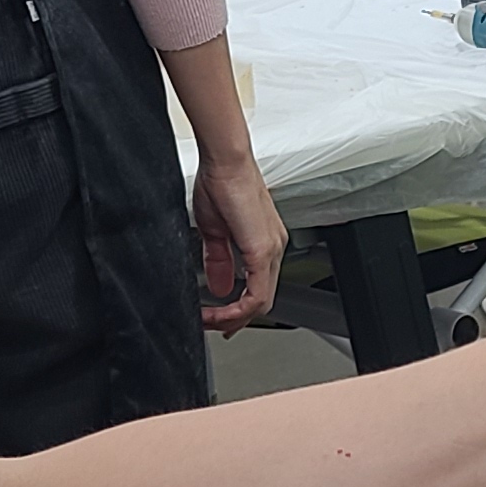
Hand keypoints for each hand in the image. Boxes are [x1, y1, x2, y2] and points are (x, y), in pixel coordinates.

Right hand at [193, 151, 285, 331]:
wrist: (225, 161)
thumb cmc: (221, 183)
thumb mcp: (215, 230)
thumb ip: (218, 260)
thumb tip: (219, 285)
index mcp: (264, 242)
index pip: (259, 288)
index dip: (239, 310)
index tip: (217, 317)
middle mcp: (274, 248)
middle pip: (262, 300)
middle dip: (235, 319)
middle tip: (212, 325)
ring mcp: (271, 249)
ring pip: (261, 301)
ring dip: (234, 317)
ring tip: (211, 320)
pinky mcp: (263, 249)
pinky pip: (257, 293)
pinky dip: (238, 308)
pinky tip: (219, 311)